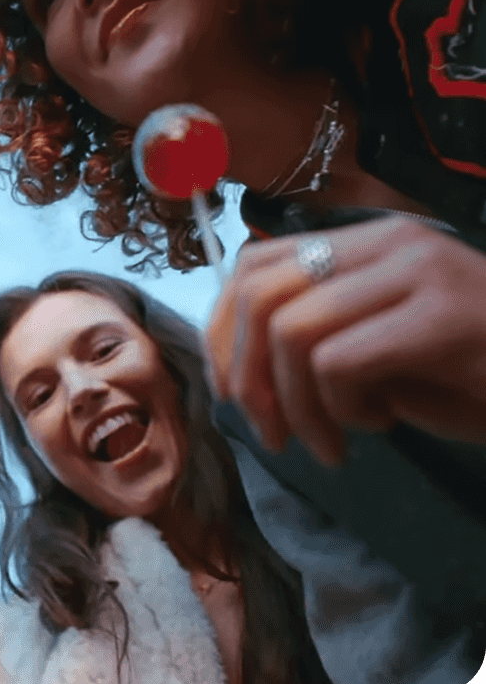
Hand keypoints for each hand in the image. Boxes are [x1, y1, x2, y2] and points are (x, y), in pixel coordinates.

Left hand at [205, 217, 485, 465]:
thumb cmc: (481, 373)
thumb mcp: (385, 346)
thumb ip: (320, 335)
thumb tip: (238, 367)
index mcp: (369, 241)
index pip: (254, 265)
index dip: (224, 332)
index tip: (233, 393)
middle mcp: (390, 241)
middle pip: (259, 294)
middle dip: (244, 374)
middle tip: (270, 433)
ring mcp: (418, 272)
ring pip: (290, 329)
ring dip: (295, 403)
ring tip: (331, 442)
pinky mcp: (442, 317)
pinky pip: (337, 361)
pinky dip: (340, 408)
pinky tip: (379, 427)